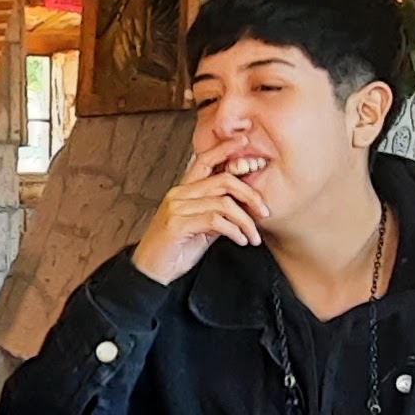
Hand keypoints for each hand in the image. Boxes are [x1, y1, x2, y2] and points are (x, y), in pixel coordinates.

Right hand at [130, 134, 274, 284]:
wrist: (150, 272)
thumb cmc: (174, 250)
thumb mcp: (200, 227)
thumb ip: (217, 213)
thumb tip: (243, 206)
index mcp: (183, 190)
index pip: (206, 160)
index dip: (226, 149)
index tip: (246, 143)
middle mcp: (179, 194)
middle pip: (222, 180)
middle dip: (250, 194)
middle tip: (264, 211)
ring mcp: (177, 208)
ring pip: (223, 202)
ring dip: (245, 221)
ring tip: (254, 236)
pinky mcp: (177, 225)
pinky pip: (215, 221)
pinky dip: (234, 231)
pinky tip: (241, 241)